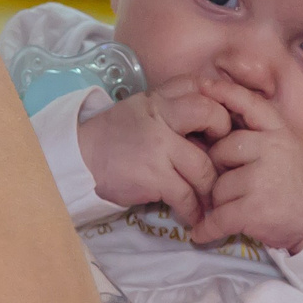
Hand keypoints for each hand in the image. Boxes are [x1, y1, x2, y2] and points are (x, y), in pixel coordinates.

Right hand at [77, 80, 231, 227]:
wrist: (77, 160)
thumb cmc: (112, 139)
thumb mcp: (139, 112)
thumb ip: (169, 111)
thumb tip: (209, 130)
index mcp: (157, 98)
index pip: (198, 85)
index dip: (217, 103)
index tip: (221, 126)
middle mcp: (160, 115)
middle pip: (211, 114)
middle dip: (225, 139)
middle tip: (223, 160)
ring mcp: (158, 145)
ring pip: (204, 165)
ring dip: (211, 187)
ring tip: (210, 199)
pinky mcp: (153, 175)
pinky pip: (186, 195)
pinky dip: (193, 210)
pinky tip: (192, 216)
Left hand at [188, 79, 302, 250]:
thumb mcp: (290, 146)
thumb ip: (261, 135)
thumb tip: (219, 127)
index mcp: (280, 132)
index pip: (249, 104)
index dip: (224, 92)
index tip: (201, 85)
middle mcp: (271, 150)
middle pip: (221, 151)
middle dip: (219, 170)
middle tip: (232, 185)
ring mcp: (262, 179)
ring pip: (217, 187)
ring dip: (220, 202)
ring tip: (237, 208)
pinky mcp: (254, 210)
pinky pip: (217, 217)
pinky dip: (207, 228)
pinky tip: (201, 234)